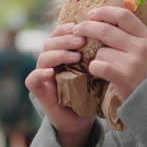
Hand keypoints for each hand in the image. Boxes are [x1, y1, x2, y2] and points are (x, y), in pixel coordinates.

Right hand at [25, 23, 94, 146]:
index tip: (81, 27)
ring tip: (75, 57)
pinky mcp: (40, 92)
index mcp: (63, 53)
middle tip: (82, 41)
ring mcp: (43, 76)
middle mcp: (51, 62)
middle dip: (66, 39)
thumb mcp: (96, 70)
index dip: (67, 28)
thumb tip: (113, 34)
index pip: (60, 34)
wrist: (81, 119)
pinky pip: (32, 80)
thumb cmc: (90, 92)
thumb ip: (98, 54)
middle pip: (50, 42)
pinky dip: (39, 74)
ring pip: (43, 57)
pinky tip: (50, 73)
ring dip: (58, 53)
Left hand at [73, 6, 146, 101]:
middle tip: (77, 29)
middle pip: (106, 30)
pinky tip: (98, 72)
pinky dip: (94, 68)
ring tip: (101, 64)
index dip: (104, 12)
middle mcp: (141, 47)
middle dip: (87, 27)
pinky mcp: (123, 78)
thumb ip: (133, 37)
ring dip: (95, 57)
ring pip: (101, 51)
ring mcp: (133, 63)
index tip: (91, 13)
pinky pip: (98, 66)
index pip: (123, 15)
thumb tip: (108, 20)